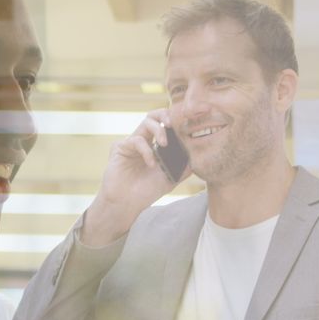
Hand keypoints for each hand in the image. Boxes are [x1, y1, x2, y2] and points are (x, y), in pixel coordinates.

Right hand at [81, 109, 191, 245]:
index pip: (165, 126)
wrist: (127, 204)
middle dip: (165, 115)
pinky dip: (147, 150)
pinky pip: (136, 140)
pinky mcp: (120, 147)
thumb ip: (183, 167)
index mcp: (154, 145)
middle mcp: (143, 141)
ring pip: (146, 122)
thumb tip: (198, 156)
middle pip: (153, 116)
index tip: (187, 126)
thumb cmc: (146, 192)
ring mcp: (131, 143)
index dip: (175, 123)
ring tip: (165, 144)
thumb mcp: (170, 178)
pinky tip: (151, 164)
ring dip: (158, 130)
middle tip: (173, 123)